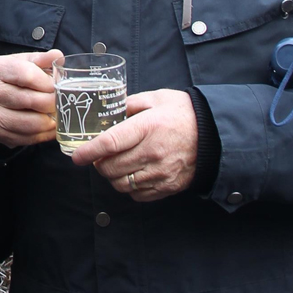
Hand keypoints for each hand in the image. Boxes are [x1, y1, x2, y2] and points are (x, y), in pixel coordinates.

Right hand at [0, 50, 62, 147]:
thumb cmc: (12, 76)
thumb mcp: (24, 61)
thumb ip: (42, 59)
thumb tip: (58, 57)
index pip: (29, 76)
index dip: (48, 83)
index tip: (57, 86)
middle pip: (32, 100)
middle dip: (53, 103)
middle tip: (62, 102)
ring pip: (32, 123)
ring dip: (50, 121)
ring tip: (57, 115)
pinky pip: (27, 138)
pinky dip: (43, 134)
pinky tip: (49, 126)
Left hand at [71, 89, 198, 201]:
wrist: (216, 135)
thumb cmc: (184, 113)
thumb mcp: (157, 98)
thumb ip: (130, 104)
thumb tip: (109, 111)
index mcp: (148, 127)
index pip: (110, 143)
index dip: (89, 151)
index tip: (76, 156)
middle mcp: (153, 152)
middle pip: (111, 168)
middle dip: (99, 164)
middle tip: (99, 157)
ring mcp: (161, 172)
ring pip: (122, 184)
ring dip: (112, 177)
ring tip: (115, 165)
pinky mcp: (168, 186)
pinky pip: (138, 194)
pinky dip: (129, 187)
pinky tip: (132, 174)